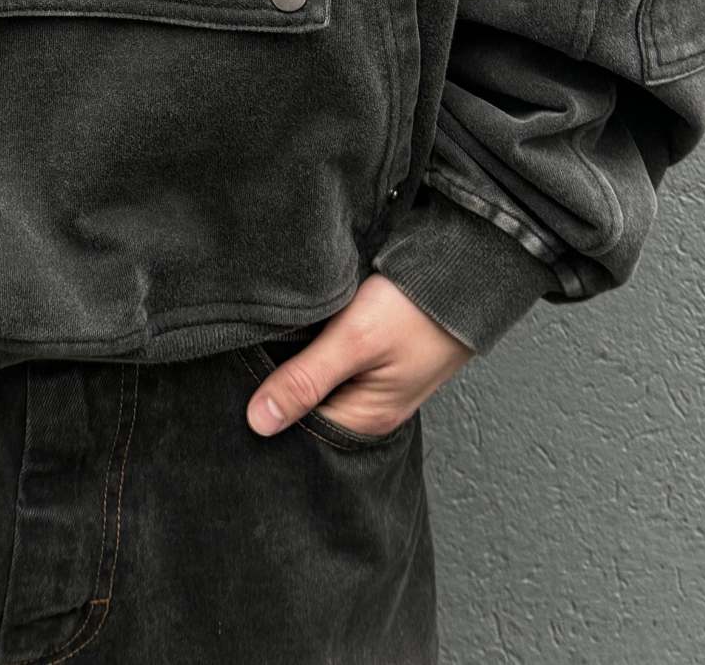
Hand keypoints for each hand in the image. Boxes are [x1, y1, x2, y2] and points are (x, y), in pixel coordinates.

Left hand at [245, 273, 474, 437]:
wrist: (465, 272)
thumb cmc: (416, 310)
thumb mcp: (354, 341)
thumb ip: (305, 380)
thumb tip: (258, 422)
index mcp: (365, 420)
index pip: (299, 431)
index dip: (267, 408)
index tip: (239, 383)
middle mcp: (370, 408)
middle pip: (309, 408)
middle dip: (280, 386)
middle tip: (249, 354)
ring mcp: (376, 382)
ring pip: (320, 383)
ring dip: (297, 364)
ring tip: (270, 340)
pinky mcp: (377, 356)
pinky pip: (335, 363)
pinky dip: (316, 348)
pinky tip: (302, 331)